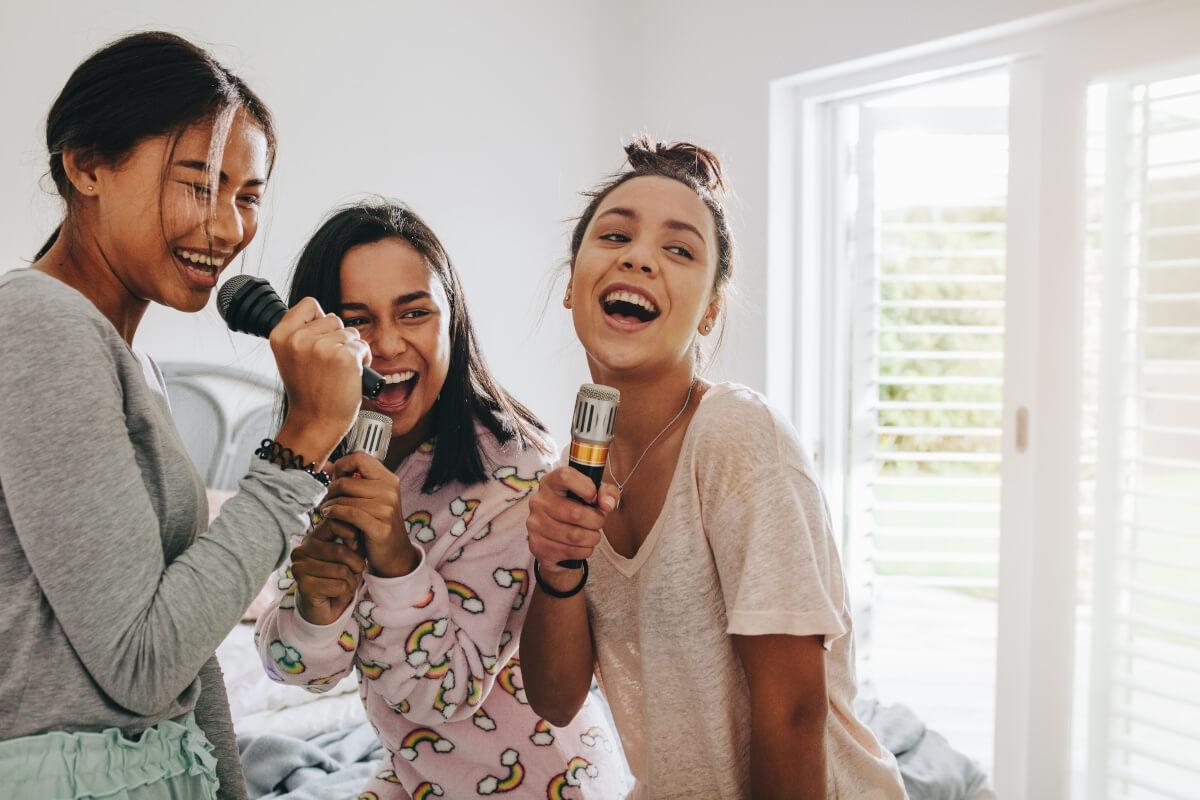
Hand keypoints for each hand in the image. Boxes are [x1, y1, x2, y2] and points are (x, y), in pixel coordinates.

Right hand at [271, 297, 370, 463]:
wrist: (315, 423)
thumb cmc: (308, 393)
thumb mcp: (291, 358)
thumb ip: (301, 334)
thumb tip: (324, 316)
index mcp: (281, 336)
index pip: (309, 304)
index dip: (319, 320)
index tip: (318, 340)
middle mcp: (298, 339)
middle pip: (333, 318)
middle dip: (337, 338)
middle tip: (329, 364)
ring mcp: (321, 347)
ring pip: (350, 332)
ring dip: (351, 349)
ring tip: (339, 371)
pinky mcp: (344, 357)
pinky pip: (362, 346)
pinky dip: (363, 359)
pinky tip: (351, 374)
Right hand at [291, 531, 365, 625]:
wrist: (325, 609)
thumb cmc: (338, 578)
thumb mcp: (349, 556)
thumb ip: (353, 542)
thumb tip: (356, 535)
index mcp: (311, 539)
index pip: (333, 523)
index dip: (351, 532)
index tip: (356, 545)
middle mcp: (300, 551)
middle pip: (340, 551)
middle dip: (356, 564)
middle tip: (354, 573)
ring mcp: (299, 568)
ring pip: (341, 570)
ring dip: (351, 581)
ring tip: (344, 585)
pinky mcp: (304, 586)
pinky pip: (338, 585)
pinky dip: (345, 592)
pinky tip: (336, 595)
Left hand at [320, 452, 417, 578]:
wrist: (395, 553)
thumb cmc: (377, 522)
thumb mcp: (371, 497)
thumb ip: (352, 480)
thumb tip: (326, 465)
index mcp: (389, 479)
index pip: (359, 457)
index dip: (342, 466)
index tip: (337, 478)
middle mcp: (390, 491)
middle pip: (346, 481)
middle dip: (331, 490)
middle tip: (328, 499)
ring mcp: (387, 509)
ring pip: (344, 498)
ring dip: (329, 505)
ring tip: (327, 510)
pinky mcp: (380, 527)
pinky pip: (348, 513)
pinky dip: (334, 513)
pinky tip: (329, 515)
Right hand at [526, 466, 616, 591]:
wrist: (556, 536)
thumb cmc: (577, 508)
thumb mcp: (593, 495)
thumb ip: (606, 492)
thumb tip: (607, 504)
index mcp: (550, 482)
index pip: (565, 476)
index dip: (586, 487)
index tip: (594, 498)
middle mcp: (538, 501)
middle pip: (576, 513)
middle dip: (596, 521)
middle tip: (598, 521)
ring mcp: (535, 524)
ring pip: (575, 536)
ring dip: (592, 538)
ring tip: (592, 535)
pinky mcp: (537, 545)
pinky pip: (570, 551)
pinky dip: (584, 551)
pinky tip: (582, 546)